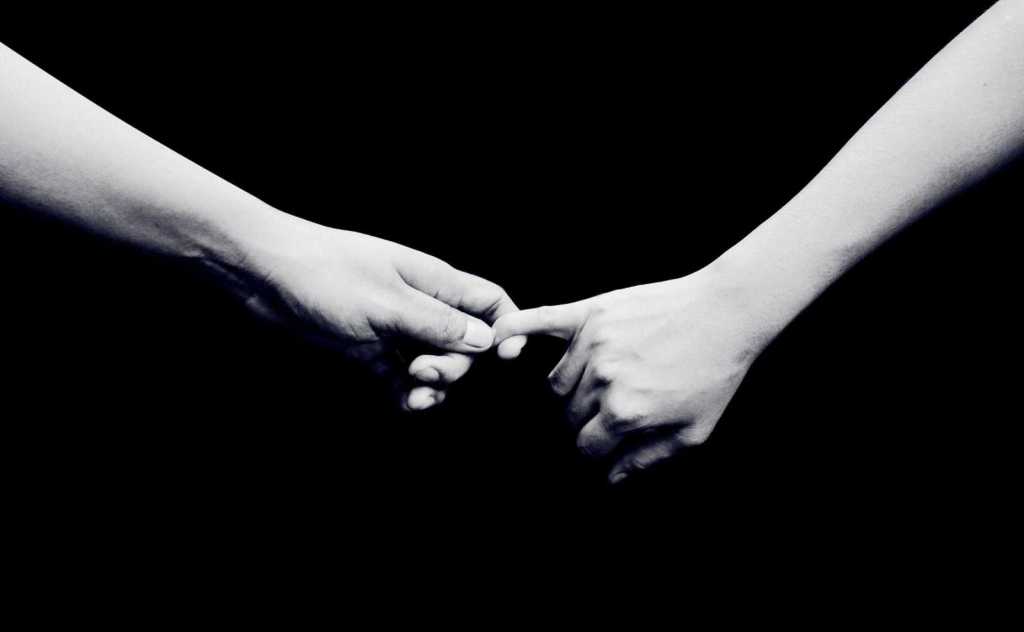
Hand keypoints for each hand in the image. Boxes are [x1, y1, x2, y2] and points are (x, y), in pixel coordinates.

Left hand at [219, 220, 525, 409]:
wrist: (265, 274)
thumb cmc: (325, 274)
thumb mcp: (387, 302)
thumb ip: (436, 323)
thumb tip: (485, 340)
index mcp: (434, 282)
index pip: (490, 302)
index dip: (507, 328)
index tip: (504, 358)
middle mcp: (420, 305)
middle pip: (465, 344)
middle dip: (455, 366)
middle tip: (422, 370)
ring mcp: (395, 329)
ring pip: (435, 365)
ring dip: (433, 385)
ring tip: (413, 395)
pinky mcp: (369, 351)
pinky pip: (402, 379)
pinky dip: (408, 394)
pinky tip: (404, 404)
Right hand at [494, 267, 772, 483]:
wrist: (726, 313)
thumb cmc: (714, 375)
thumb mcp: (692, 433)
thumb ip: (646, 462)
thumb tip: (609, 483)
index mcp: (625, 414)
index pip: (585, 448)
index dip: (591, 455)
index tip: (597, 453)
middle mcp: (601, 380)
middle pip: (566, 418)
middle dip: (580, 426)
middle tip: (602, 420)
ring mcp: (592, 344)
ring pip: (555, 384)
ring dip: (567, 395)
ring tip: (593, 392)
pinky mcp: (590, 313)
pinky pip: (540, 322)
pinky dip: (514, 330)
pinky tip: (499, 338)